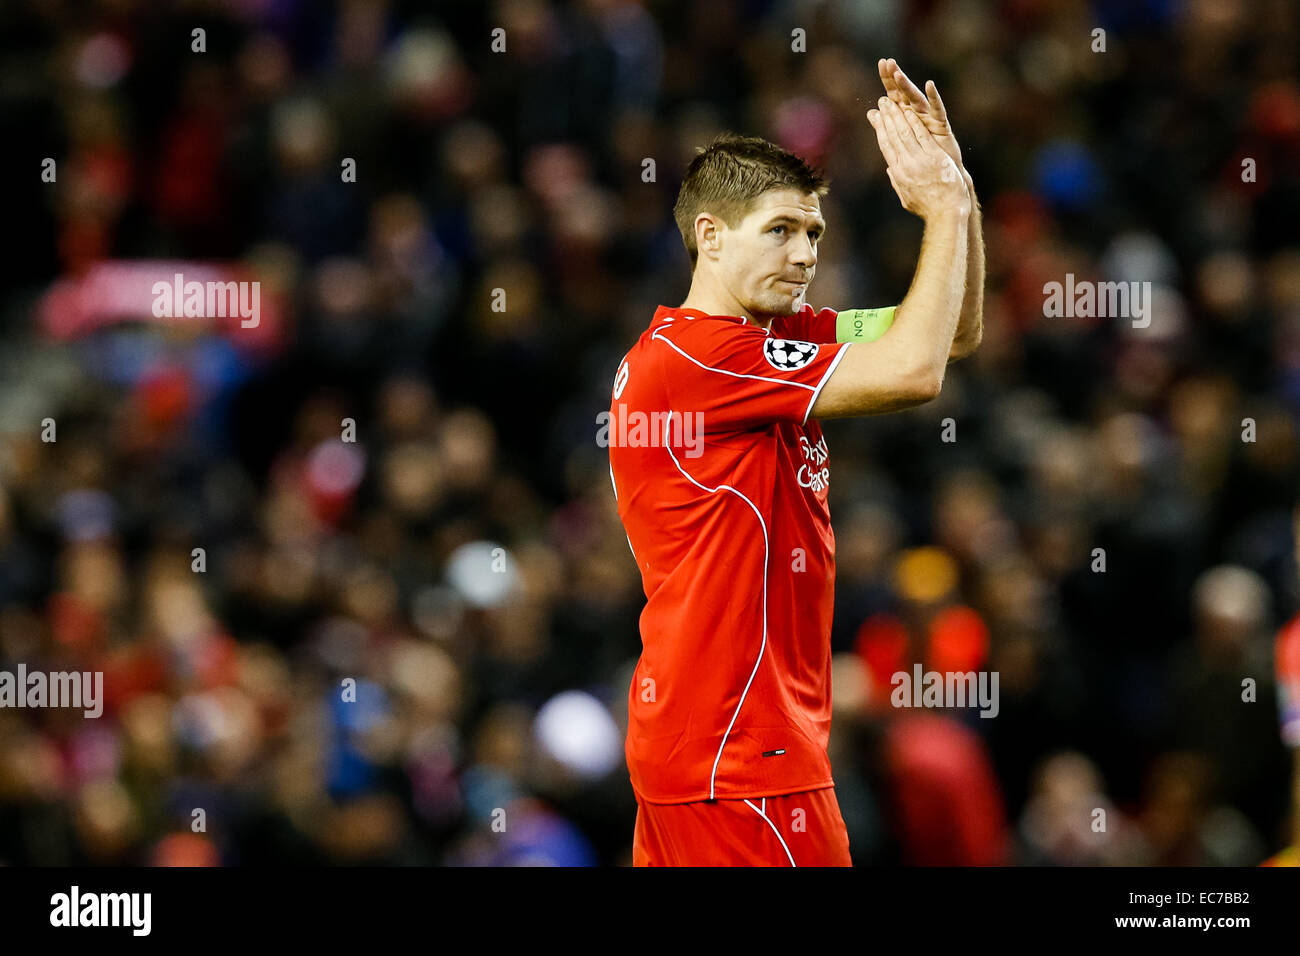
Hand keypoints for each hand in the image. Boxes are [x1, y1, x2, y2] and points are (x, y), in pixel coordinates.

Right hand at [868, 96, 968, 220]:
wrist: (945, 212)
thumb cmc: (928, 208)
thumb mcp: (907, 197)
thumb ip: (898, 181)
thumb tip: (889, 171)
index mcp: (898, 173)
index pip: (886, 147)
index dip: (880, 130)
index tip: (875, 118)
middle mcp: (906, 165)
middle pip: (893, 136)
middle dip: (886, 118)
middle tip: (882, 103)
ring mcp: (919, 160)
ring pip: (904, 133)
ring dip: (897, 115)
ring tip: (892, 101)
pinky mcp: (934, 157)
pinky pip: (921, 135)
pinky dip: (915, 121)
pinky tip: (910, 110)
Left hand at [878, 58, 963, 176]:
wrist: (939, 175)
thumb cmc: (921, 157)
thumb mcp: (900, 139)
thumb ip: (887, 124)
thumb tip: (871, 112)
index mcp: (905, 116)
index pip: (894, 95)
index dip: (887, 79)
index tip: (881, 62)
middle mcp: (917, 114)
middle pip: (903, 93)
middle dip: (895, 77)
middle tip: (888, 61)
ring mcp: (929, 118)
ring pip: (916, 99)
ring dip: (907, 86)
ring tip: (898, 74)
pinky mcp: (941, 125)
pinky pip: (937, 109)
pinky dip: (934, 97)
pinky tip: (929, 85)